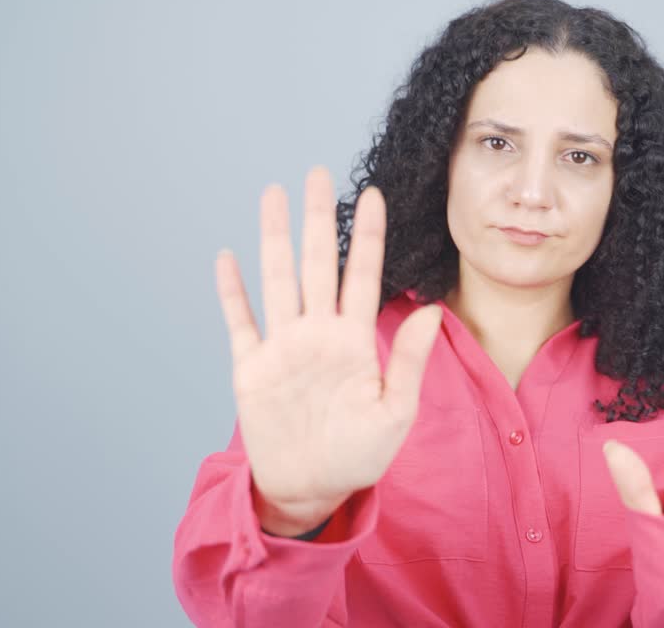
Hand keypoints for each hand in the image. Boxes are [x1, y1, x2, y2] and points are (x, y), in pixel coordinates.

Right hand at [213, 167, 443, 532]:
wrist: (312, 489)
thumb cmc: (360, 455)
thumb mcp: (395, 411)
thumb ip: (408, 359)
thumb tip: (435, 310)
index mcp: (355, 340)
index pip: (363, 275)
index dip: (368, 235)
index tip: (372, 193)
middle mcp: (318, 333)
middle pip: (318, 263)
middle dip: (318, 218)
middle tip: (317, 173)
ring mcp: (283, 346)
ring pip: (278, 279)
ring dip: (274, 238)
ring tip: (274, 195)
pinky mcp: (251, 367)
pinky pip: (240, 321)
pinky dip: (232, 292)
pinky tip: (228, 258)